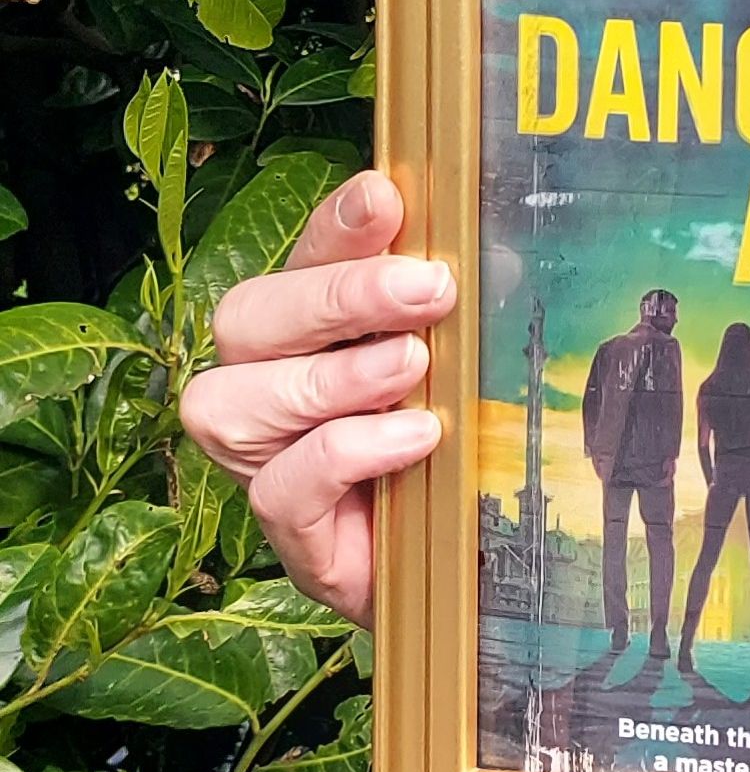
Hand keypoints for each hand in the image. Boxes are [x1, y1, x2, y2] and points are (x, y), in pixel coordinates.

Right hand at [176, 170, 457, 626]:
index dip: (336, 228)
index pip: (303, 263)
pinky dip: (347, 451)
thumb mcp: (473, 375)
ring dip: (331, 376)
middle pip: (246, 319)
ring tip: (413, 367)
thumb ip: (463, 317)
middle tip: (428, 288)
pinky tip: (414, 438)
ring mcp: (269, 466)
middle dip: (335, 296)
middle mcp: (270, 392)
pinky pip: (282, 486)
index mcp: (314, 338)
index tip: (384, 195)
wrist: (479, 577)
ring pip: (234, 401)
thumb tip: (493, 244)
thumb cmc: (468, 459)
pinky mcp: (295, 537)